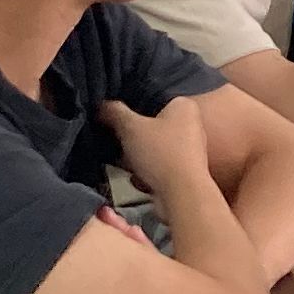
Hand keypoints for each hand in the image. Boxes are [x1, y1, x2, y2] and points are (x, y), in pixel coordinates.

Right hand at [99, 95, 217, 197]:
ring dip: (137, 157)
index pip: (151, 98)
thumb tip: (102, 105)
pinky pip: (158, 165)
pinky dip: (147, 171)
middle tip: (116, 143)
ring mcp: (190, 149)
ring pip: (153, 147)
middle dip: (131, 138)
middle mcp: (191, 124)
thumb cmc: (160, 153)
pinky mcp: (185, 171)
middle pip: (150, 125)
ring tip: (125, 164)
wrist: (182, 195)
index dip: (129, 109)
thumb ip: (114, 113)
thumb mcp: (130, 128)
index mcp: (183, 105)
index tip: (112, 119)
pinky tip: (137, 179)